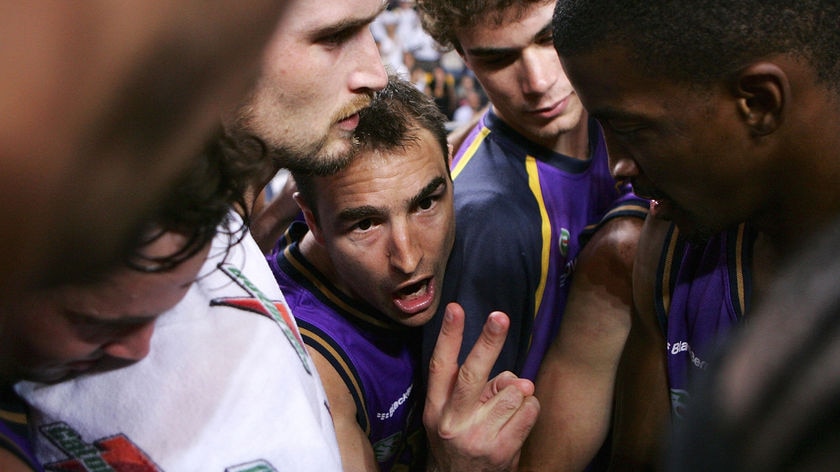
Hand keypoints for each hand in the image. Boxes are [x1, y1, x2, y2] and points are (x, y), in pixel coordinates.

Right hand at [424, 303, 539, 471]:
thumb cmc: (459, 441)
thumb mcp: (451, 416)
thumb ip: (475, 390)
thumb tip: (511, 377)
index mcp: (436, 408)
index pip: (440, 366)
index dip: (448, 336)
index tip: (455, 308)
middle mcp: (452, 422)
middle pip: (473, 374)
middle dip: (488, 342)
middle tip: (499, 317)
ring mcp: (477, 438)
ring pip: (510, 392)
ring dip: (518, 391)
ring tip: (508, 406)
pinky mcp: (501, 451)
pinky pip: (528, 411)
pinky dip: (530, 408)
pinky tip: (519, 418)